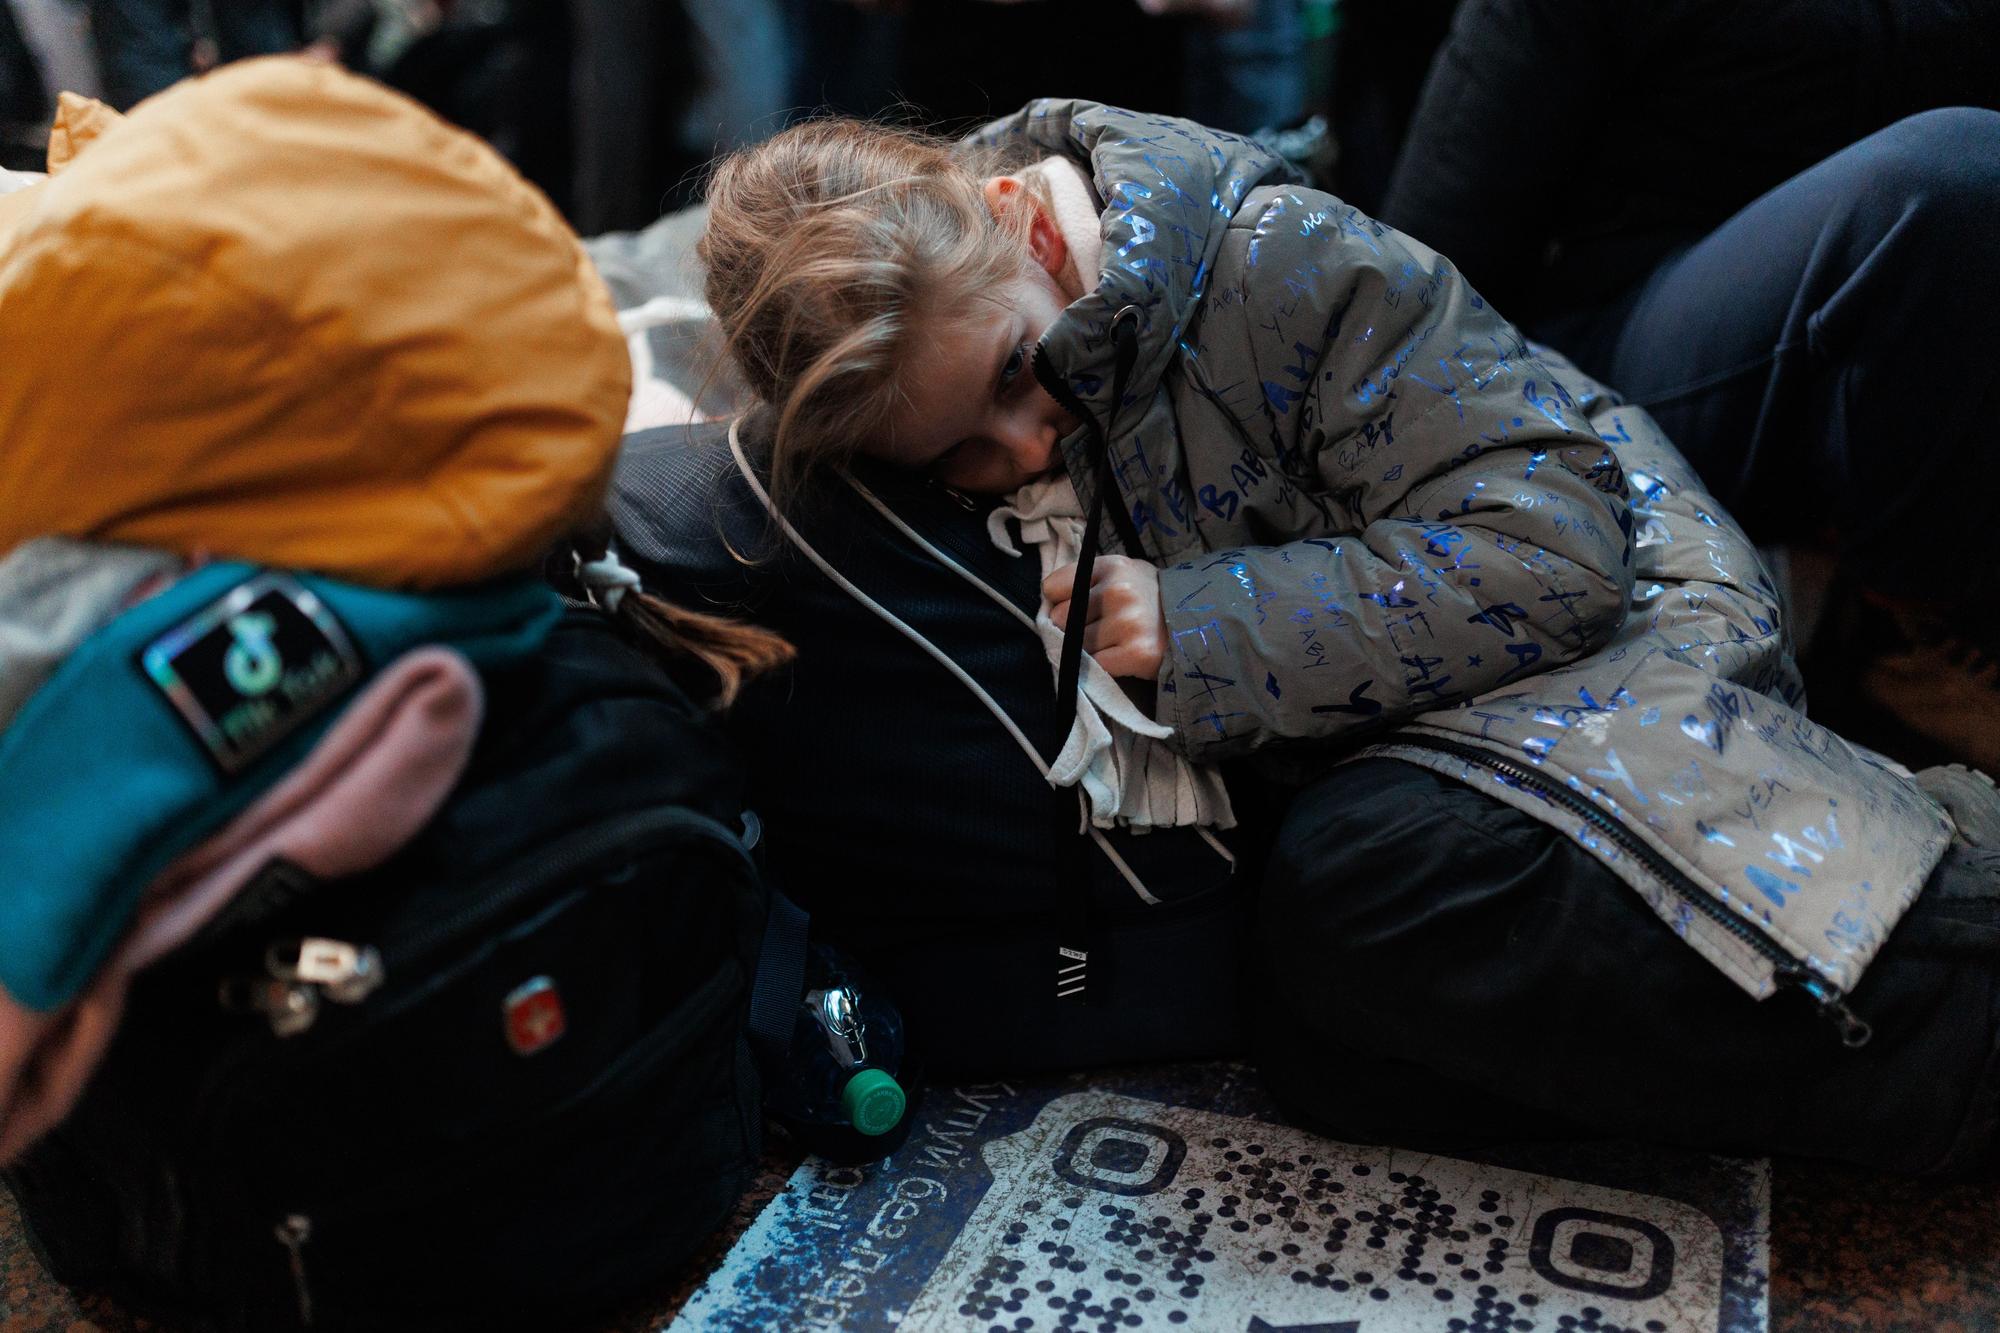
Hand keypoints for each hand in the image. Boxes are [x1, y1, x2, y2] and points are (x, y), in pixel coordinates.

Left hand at [1043, 555, 1165, 680]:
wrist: (1198, 624)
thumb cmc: (1149, 599)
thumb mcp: (1122, 573)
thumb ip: (1087, 581)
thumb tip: (1048, 605)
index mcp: (1111, 566)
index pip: (1053, 588)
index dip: (1060, 601)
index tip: (1076, 607)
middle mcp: (1118, 591)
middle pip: (1060, 619)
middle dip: (1071, 628)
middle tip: (1098, 628)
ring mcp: (1128, 622)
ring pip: (1076, 646)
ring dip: (1089, 650)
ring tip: (1114, 642)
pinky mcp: (1137, 653)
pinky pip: (1095, 666)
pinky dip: (1103, 667)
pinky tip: (1121, 658)